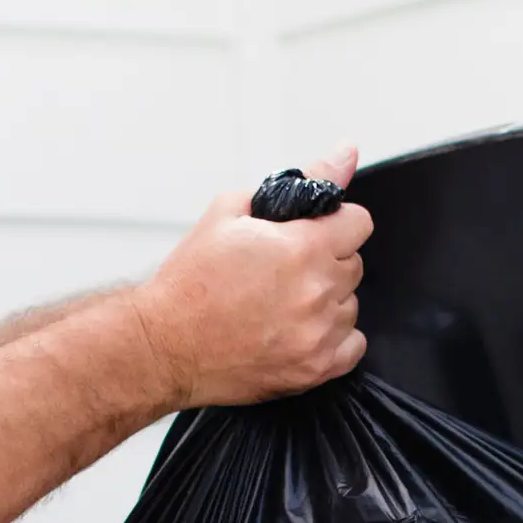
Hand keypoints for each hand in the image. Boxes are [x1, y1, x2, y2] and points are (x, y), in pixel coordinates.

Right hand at [123, 149, 371, 408]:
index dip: (334, 224)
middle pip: (353, 264)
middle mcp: (316, 292)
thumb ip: (299, 182)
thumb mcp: (232, 211)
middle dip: (325, 261)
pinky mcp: (313, 369)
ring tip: (280, 304)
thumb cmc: (190, 282)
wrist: (163, 345)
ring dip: (326, 301)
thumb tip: (345, 152)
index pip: (359, 223)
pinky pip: (351, 346)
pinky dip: (330, 338)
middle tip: (282, 271)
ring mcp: (318, 334)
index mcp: (302, 248)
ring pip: (349, 305)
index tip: (313, 234)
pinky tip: (296, 330)